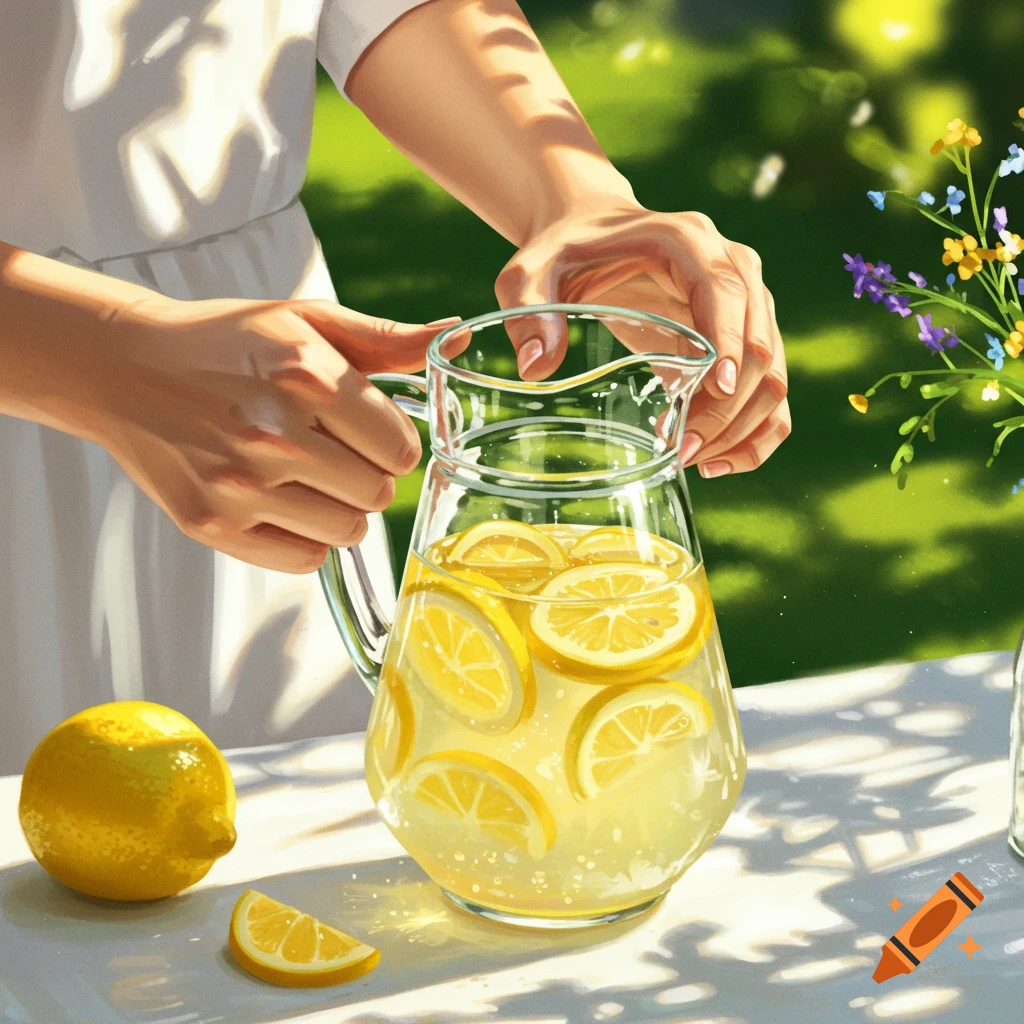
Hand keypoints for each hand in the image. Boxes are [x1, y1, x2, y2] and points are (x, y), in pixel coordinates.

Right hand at [92, 297, 457, 572]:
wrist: (125, 367)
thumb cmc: (224, 342)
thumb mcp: (305, 322)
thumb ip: (384, 339)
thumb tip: (451, 337)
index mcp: (306, 377)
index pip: (401, 449)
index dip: (390, 440)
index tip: (365, 429)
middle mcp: (274, 435)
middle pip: (379, 494)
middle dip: (367, 473)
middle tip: (332, 450)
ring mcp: (240, 487)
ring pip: (347, 532)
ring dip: (339, 508)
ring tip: (305, 474)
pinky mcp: (212, 525)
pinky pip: (304, 559)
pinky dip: (304, 536)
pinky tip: (279, 500)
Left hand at [495, 200, 789, 476]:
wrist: (592, 234)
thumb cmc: (563, 252)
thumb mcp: (529, 274)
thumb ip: (527, 309)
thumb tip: (536, 366)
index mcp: (687, 240)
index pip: (725, 291)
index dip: (728, 342)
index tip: (714, 391)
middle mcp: (732, 267)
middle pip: (759, 343)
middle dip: (726, 407)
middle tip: (680, 451)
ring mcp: (748, 304)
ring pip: (773, 372)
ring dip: (741, 426)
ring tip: (689, 460)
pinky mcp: (745, 337)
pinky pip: (770, 389)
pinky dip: (755, 431)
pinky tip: (715, 463)